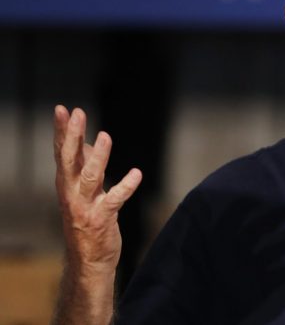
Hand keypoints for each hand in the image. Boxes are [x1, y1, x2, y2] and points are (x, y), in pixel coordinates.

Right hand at [54, 105, 141, 272]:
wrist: (88, 261)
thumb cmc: (87, 221)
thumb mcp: (85, 191)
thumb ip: (86, 167)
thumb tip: (91, 143)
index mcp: (67, 183)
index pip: (62, 152)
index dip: (63, 131)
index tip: (62, 109)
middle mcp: (71, 193)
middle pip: (69, 159)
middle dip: (72, 136)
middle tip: (76, 113)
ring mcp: (85, 206)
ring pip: (89, 177)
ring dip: (98, 156)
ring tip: (105, 136)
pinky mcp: (101, 219)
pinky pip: (114, 200)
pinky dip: (126, 185)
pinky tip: (137, 173)